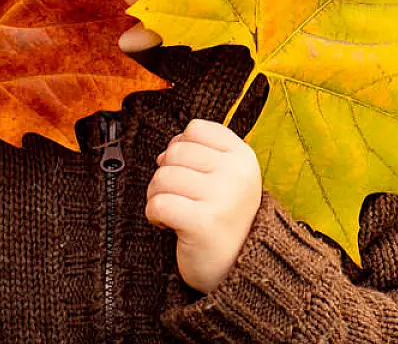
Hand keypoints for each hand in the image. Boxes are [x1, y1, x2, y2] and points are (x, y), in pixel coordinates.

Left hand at [145, 119, 261, 293]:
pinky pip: (158, 204)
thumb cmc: (226, 218)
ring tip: (173, 210)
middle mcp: (236, 174)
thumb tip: (164, 152)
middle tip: (177, 195)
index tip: (189, 171)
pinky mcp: (203, 223)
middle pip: (175, 152)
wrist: (239, 267)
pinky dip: (154, 215)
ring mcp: (222, 197)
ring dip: (157, 195)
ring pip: (162, 177)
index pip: (195, 129)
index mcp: (243, 157)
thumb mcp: (229, 177)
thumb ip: (202, 154)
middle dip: (166, 173)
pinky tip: (167, 224)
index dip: (182, 147)